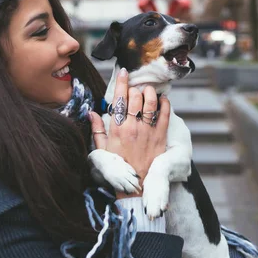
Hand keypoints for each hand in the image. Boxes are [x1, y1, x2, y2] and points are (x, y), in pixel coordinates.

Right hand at [90, 68, 169, 197]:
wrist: (136, 185)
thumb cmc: (118, 167)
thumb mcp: (102, 150)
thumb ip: (97, 130)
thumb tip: (92, 112)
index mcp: (117, 129)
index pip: (120, 99)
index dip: (122, 82)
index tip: (124, 72)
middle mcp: (133, 127)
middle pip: (136, 97)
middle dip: (136, 88)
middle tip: (136, 88)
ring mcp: (148, 131)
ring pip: (151, 102)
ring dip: (150, 92)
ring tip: (148, 91)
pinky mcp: (161, 136)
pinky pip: (165, 114)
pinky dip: (165, 103)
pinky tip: (162, 100)